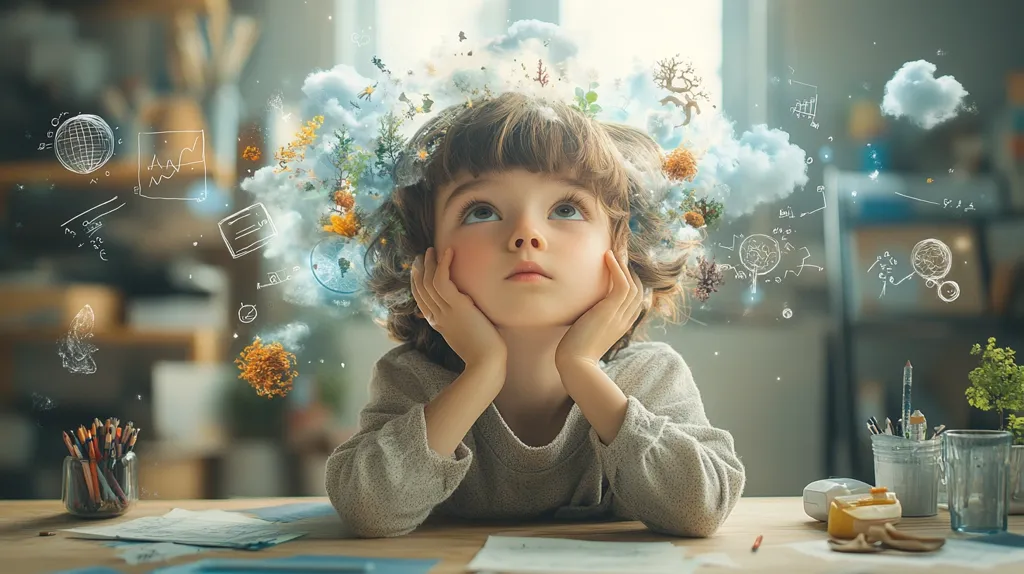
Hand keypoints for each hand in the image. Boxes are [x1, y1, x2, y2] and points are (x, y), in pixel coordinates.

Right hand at [411, 247, 506, 367]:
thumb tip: (466, 305)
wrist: (486, 361)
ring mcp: (444, 311)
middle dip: (419, 269)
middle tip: (422, 255)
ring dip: (429, 263)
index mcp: (437, 323)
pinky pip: (442, 279)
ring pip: (428, 282)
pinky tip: (448, 252)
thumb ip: (461, 319)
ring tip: (432, 250)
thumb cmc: (483, 350)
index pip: (420, 299)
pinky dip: (443, 263)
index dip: (417, 282)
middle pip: (420, 288)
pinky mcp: (456, 306)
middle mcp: (436, 316)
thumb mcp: (467, 332)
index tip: (419, 268)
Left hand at [555, 250, 644, 368]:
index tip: (618, 267)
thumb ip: (592, 318)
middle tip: (617, 254)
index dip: (629, 281)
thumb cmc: (576, 349)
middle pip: (638, 289)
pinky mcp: (611, 311)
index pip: (634, 299)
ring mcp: (620, 315)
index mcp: (622, 324)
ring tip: (612, 251)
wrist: (575, 363)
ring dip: (623, 265)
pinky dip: (617, 268)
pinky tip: (608, 256)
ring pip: (632, 284)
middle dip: (629, 270)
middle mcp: (625, 319)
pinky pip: (622, 284)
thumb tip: (583, 309)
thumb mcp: (588, 330)